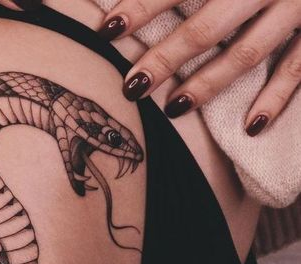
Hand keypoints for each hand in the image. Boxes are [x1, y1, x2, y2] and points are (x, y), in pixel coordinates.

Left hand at [98, 0, 300, 134]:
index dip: (143, 4)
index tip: (107, 28)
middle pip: (207, 26)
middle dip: (165, 57)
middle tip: (131, 85)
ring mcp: (298, 6)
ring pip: (246, 52)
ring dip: (208, 83)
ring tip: (174, 107)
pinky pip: (297, 68)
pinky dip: (275, 98)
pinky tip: (250, 127)